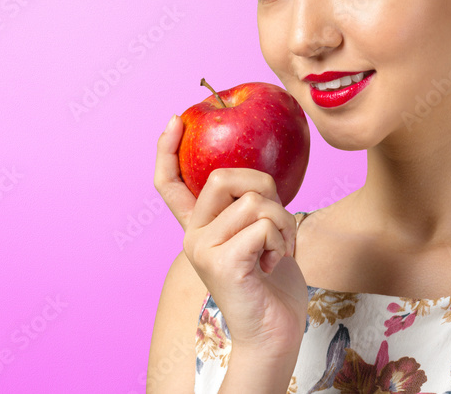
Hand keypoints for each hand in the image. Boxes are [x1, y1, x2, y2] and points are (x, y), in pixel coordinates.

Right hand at [155, 115, 308, 358]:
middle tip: (278, 221)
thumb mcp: (261, 233)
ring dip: (283, 223)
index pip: (169, 183)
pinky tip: (274, 264)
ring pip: (253, 202)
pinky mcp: (222, 263)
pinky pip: (262, 226)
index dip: (167, 149)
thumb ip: (252, 205)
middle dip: (264, 186)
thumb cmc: (273, 282)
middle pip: (221, 176)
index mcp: (199, 227)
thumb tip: (260, 171)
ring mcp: (202, 250)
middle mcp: (192, 236)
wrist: (274, 331)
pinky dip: (281, 241)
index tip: (176, 119)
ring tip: (280, 250)